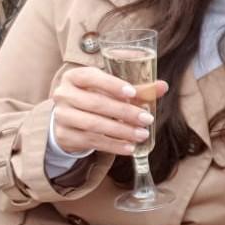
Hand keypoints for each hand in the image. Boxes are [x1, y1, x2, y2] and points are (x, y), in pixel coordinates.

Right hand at [51, 66, 168, 156]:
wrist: (70, 120)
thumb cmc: (96, 98)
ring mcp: (62, 116)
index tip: (133, 93)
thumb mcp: (112, 90)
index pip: (91, 77)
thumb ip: (137, 88)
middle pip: (96, 104)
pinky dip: (113, 146)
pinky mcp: (65, 136)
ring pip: (94, 125)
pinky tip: (129, 148)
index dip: (112, 85)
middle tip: (147, 119)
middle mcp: (64, 94)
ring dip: (122, 132)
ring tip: (142, 135)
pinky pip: (92, 142)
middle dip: (124, 113)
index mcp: (75, 77)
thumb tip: (163, 86)